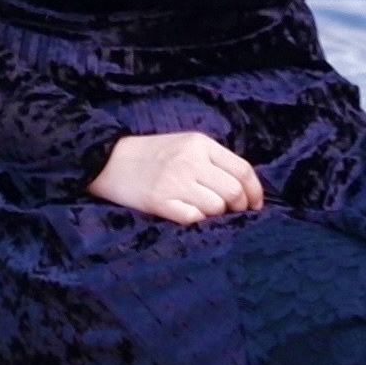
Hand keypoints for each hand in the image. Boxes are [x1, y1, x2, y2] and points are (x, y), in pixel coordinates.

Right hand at [88, 132, 264, 225]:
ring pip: (216, 208)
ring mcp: (175, 181)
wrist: (109, 159)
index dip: (255, 192)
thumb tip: (243, 187)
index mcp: (200, 143)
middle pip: (233, 192)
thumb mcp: (185, 145)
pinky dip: (197, 220)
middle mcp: (191, 160)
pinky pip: (194, 218)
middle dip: (239, 208)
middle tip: (232, 213)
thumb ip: (212, 160)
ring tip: (205, 211)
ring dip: (216, 215)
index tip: (255, 205)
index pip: (242, 169)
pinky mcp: (161, 202)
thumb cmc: (152, 154)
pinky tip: (189, 215)